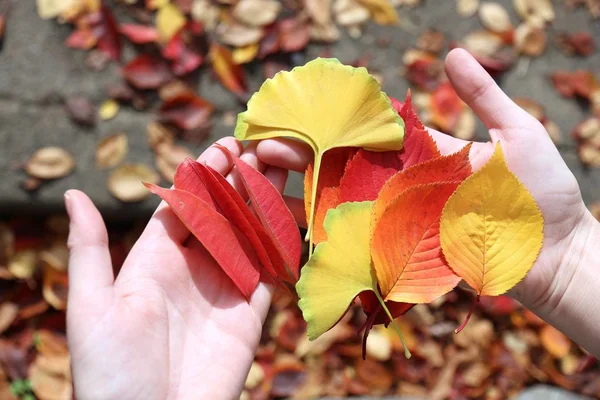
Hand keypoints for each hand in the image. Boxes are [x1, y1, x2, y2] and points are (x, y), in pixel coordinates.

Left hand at [66, 138, 285, 399]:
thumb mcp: (92, 307)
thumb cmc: (110, 373)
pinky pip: (271, 268)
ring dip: (264, 200)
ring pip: (250, 234)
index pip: (185, 204)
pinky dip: (282, 241)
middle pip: (222, 213)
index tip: (226, 145)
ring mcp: (224, 288)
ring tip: (282, 166)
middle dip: (240, 179)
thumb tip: (70, 194)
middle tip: (261, 146)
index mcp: (153, 260)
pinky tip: (292, 213)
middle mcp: (193, 268)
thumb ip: (89, 249)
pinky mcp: (251, 313)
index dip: (205, 173)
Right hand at [256, 49, 598, 353]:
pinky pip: (363, 245)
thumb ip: (482, 96)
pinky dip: (328, 238)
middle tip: (261, 150)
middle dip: (302, 159)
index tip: (297, 114)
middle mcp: (405, 187)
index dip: (333, 125)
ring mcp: (403, 221)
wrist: (557, 252)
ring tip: (262, 184)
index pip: (369, 135)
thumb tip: (451, 54)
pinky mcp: (408, 254)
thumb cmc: (542, 192)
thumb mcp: (516, 133)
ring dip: (303, 196)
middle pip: (345, 170)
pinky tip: (294, 229)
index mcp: (424, 154)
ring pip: (345, 207)